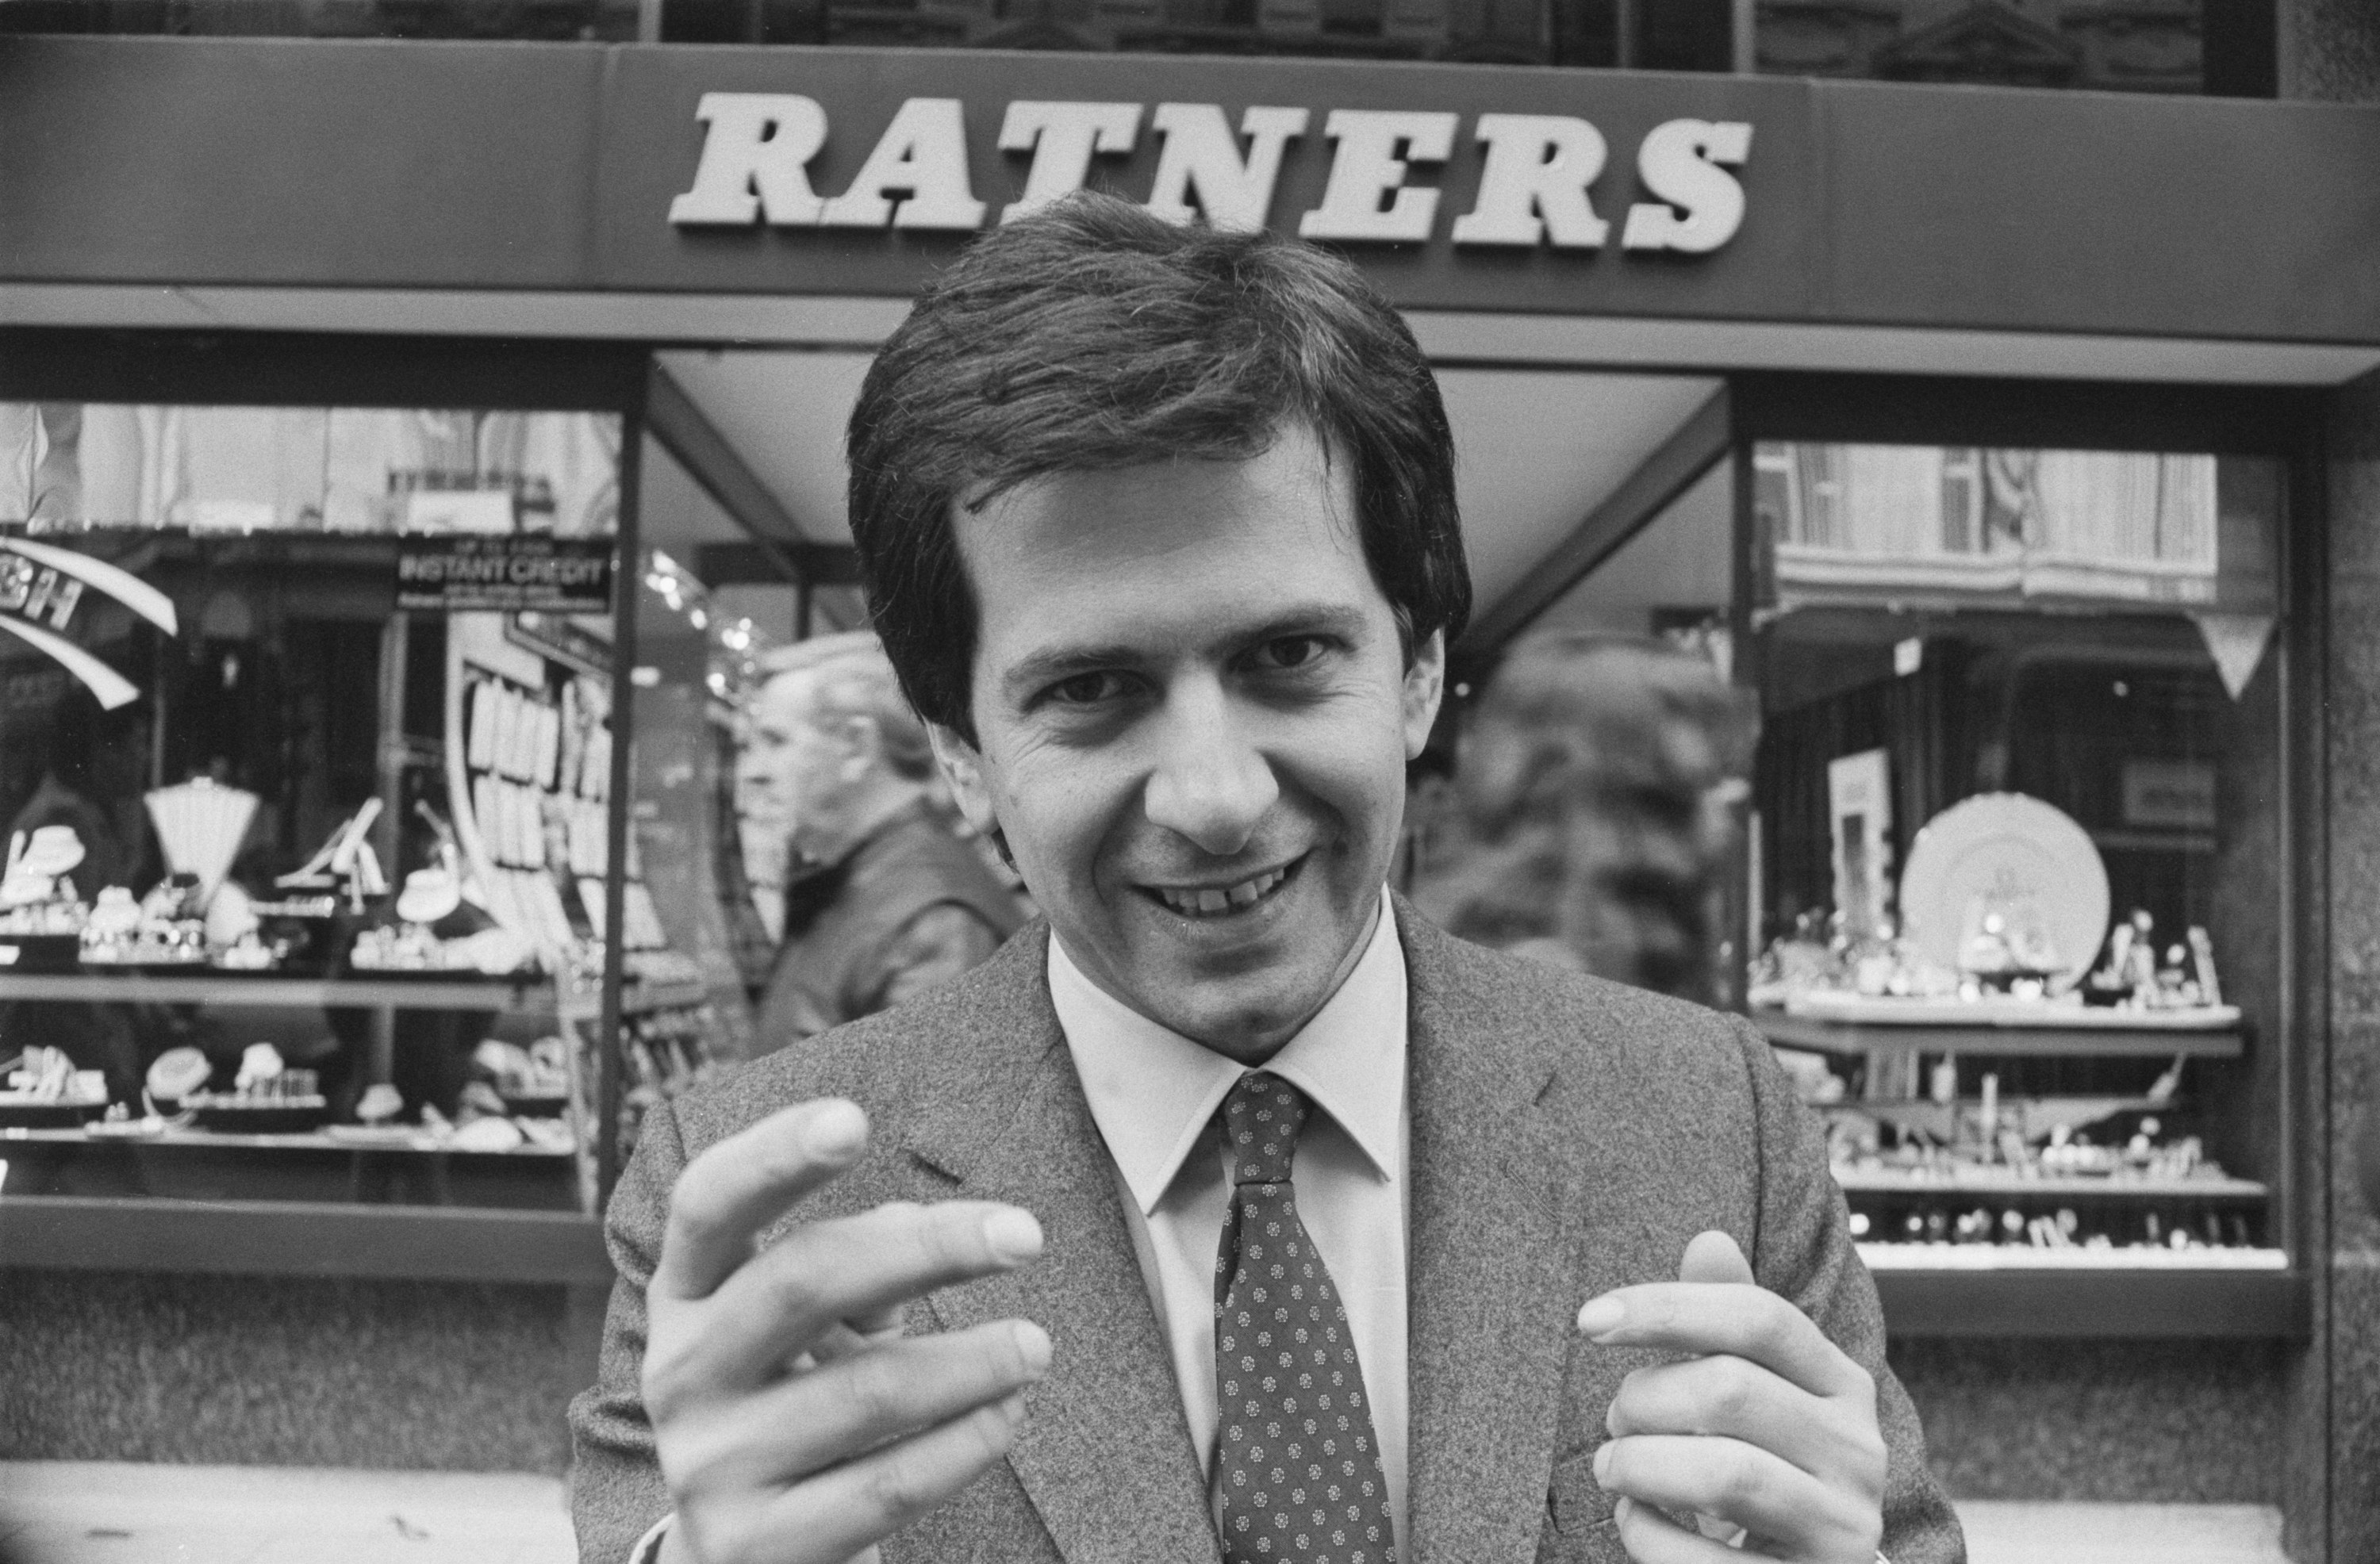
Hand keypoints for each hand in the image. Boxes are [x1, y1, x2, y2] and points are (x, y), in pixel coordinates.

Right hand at [644, 1098, 1052, 1563]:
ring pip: (864, 1393)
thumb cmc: (785, 1400)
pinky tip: (1009, 1415)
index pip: (709, 1205)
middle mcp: (681, 1371)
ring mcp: (713, 1464)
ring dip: (971, 1360)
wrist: (736, 1556)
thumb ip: (849, 1262)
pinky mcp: (759, 1545)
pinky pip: (885, 1486)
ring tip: (1034, 1346)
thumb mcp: (793, 1327)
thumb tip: (914, 1218)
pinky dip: (964, 1444)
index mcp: (685, 1293)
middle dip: (927, 1249)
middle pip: (801, 1282)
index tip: (853, 1118)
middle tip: (1025, 1234)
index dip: (773, 1156)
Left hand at [1576, 1231, 1885, 1561]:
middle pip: (1730, 1390)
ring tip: (1612, 1467)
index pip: (1760, 1316)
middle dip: (1643, 1400)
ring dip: (1638, 1464)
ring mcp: (1841, 1527)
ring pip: (1725, 1474)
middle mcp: (1856, 1451)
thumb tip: (1708, 1238)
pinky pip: (1706, 1560)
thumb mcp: (1758, 1389)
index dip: (1666, 1308)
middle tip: (1613, 1421)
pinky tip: (1635, 1520)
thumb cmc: (1767, 1467)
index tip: (1588, 1320)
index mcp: (1841, 1385)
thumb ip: (1728, 1323)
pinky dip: (1645, 1534)